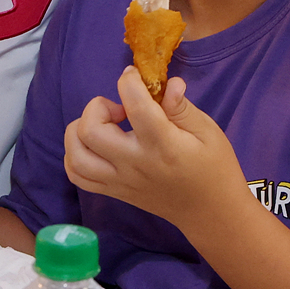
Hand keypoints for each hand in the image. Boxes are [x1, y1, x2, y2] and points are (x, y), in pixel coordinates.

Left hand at [64, 70, 244, 230]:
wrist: (211, 213)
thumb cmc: (214, 168)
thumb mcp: (209, 132)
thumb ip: (182, 108)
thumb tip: (169, 83)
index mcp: (162, 146)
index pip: (135, 107)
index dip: (128, 82)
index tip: (134, 75)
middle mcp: (135, 164)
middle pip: (91, 131)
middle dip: (98, 107)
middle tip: (121, 109)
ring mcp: (120, 181)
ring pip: (76, 155)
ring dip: (80, 130)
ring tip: (103, 126)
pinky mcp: (114, 191)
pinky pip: (77, 176)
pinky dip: (75, 154)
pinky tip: (94, 144)